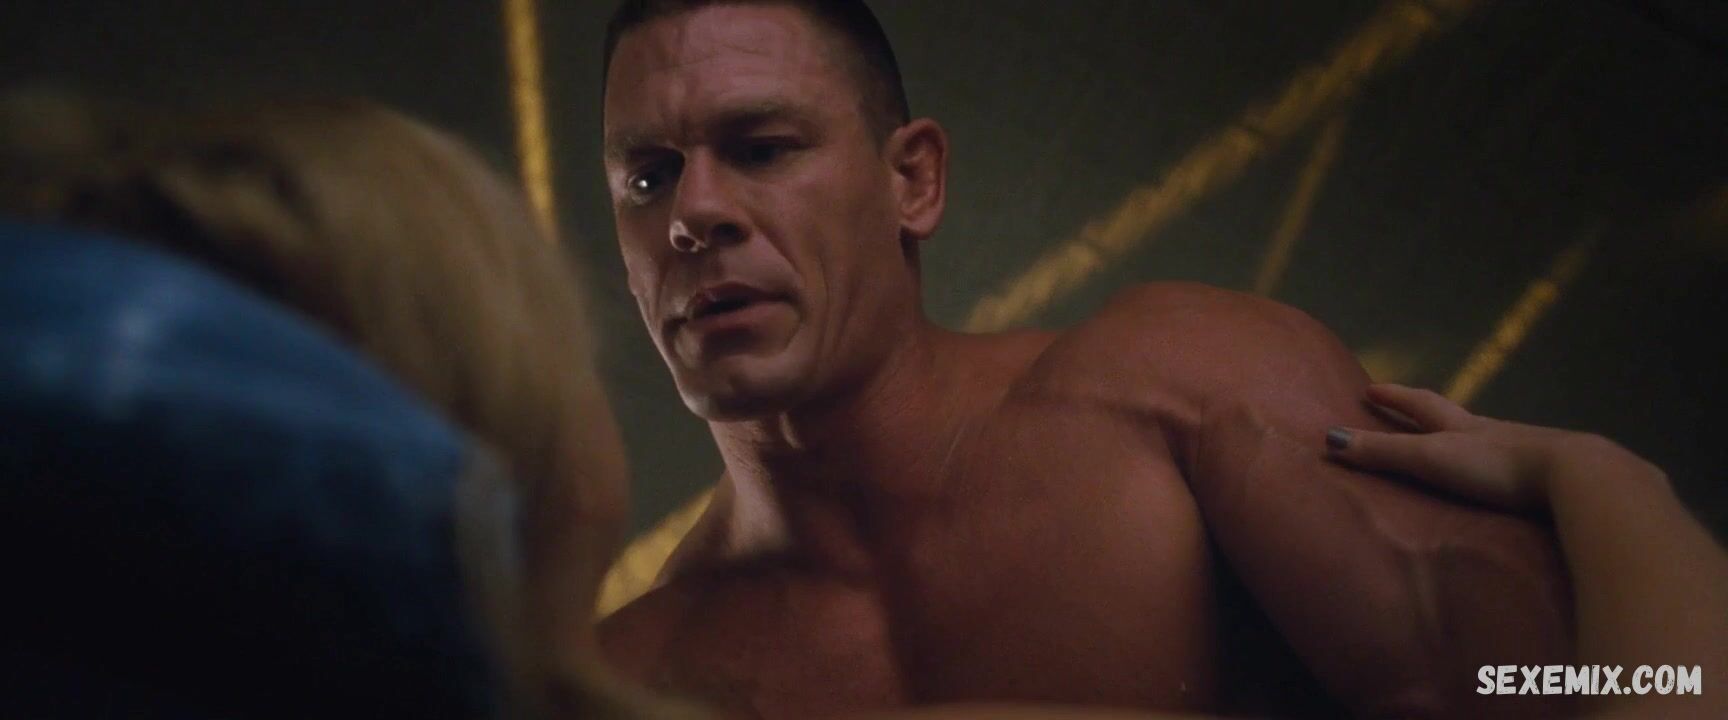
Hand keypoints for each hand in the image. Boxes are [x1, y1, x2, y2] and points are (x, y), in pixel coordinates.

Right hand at [1323, 383, 1656, 512]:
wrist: (1575, 476)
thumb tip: (1328, 440)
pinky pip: (1517, 471)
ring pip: (1489, 440)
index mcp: (1462, 426)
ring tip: (1455, 445)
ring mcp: (1525, 453)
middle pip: (1455, 416)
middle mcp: (1492, 433)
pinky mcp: (1549, 481)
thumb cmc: (1498, 467)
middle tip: (1405, 404)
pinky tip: (1505, 483)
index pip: (1420, 405)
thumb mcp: (1431, 459)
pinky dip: (1500, 471)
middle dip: (1426, 411)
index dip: (1393, 397)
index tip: (1371, 387)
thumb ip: (1384, 453)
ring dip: (1467, 440)